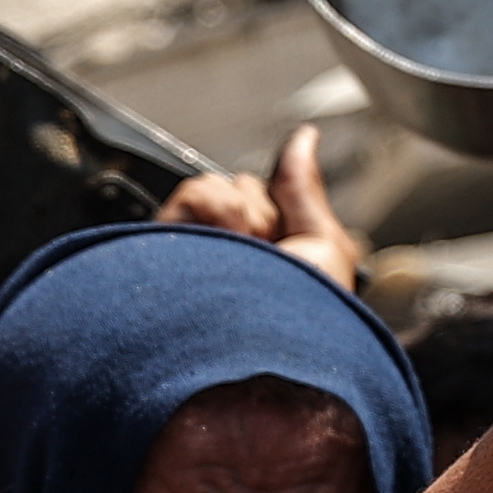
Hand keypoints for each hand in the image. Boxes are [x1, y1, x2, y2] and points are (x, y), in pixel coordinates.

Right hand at [156, 130, 368, 296]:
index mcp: (268, 260)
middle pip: (247, 188)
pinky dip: (220, 212)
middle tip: (274, 259)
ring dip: (247, 217)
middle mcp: (231, 258)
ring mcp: (198, 255)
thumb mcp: (326, 243)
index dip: (284, 210)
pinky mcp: (166, 249)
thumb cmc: (303, 317)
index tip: (293, 245)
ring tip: (249, 263)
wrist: (264, 355)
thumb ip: (304, 186)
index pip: (270, 199)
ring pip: (222, 187)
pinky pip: (195, 193)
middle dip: (267, 214)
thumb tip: (303, 138)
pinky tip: (225, 249)